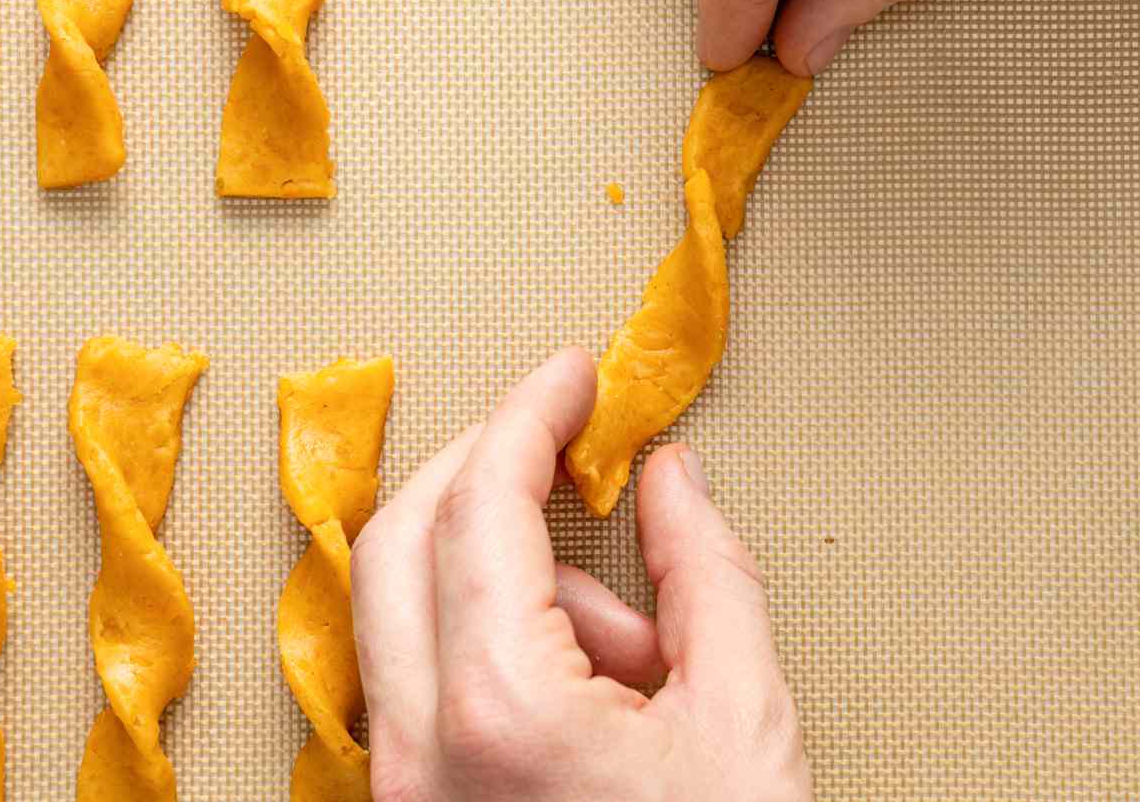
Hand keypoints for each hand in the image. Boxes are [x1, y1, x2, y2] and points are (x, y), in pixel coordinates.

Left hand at [351, 348, 812, 800]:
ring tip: (633, 644)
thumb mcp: (740, 721)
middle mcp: (419, 754)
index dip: (530, 416)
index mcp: (501, 714)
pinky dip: (486, 644)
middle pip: (399, 541)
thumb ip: (705, 577)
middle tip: (558, 443)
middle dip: (483, 469)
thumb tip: (671, 482)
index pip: (481, 507)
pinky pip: (415, 682)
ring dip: (506, 582)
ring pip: (399, 612)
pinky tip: (589, 684)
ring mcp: (403, 790)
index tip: (570, 378)